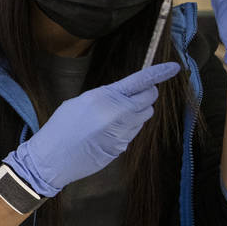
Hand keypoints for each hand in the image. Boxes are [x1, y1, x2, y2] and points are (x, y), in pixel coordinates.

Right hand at [4, 61, 180, 196]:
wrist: (52, 158)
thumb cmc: (60, 127)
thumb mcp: (80, 102)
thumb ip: (106, 97)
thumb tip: (124, 95)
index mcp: (106, 97)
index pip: (140, 81)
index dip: (159, 73)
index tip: (174, 67)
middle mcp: (119, 114)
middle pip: (149, 99)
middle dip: (145, 95)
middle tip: (131, 96)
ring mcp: (123, 132)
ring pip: (144, 116)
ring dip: (136, 113)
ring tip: (113, 117)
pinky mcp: (122, 147)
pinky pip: (133, 132)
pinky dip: (127, 128)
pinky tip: (106, 133)